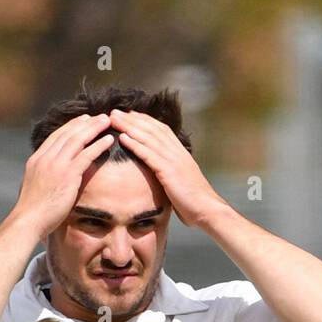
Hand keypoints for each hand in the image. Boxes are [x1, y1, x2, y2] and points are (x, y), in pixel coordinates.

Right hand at [11, 114, 115, 240]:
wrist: (28, 221)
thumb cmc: (31, 213)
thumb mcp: (34, 189)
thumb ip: (43, 179)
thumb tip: (49, 181)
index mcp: (37, 160)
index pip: (56, 137)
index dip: (71, 127)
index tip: (82, 120)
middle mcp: (46, 158)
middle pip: (68, 133)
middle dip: (85, 123)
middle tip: (98, 116)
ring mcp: (56, 165)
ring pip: (78, 139)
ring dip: (94, 128)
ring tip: (107, 121)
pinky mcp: (67, 175)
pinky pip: (86, 155)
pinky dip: (99, 145)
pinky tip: (109, 140)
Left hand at [108, 108, 225, 227]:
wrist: (207, 209)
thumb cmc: (194, 202)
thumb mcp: (181, 182)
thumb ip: (171, 174)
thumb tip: (162, 176)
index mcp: (180, 153)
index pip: (160, 129)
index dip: (144, 120)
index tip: (129, 114)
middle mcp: (176, 152)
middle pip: (151, 129)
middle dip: (132, 118)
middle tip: (115, 111)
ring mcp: (173, 160)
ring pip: (148, 138)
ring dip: (129, 126)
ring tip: (114, 119)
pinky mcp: (168, 172)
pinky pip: (149, 155)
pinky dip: (135, 144)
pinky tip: (123, 137)